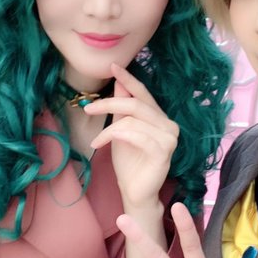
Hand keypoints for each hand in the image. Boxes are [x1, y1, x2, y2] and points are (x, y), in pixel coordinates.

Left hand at [84, 63, 178, 208]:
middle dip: (109, 103)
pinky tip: (102, 144)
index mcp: (159, 117)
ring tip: (96, 141)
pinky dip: (116, 136)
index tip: (113, 66)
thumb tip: (119, 81)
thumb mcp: (121, 129)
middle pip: (136, 104)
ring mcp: (169, 138)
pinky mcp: (163, 152)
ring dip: (109, 129)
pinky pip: (137, 136)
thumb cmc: (129, 162)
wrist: (134, 191)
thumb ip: (122, 107)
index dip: (128, 79)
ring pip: (133, 120)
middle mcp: (168, 124)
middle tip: (88, 108)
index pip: (143, 93)